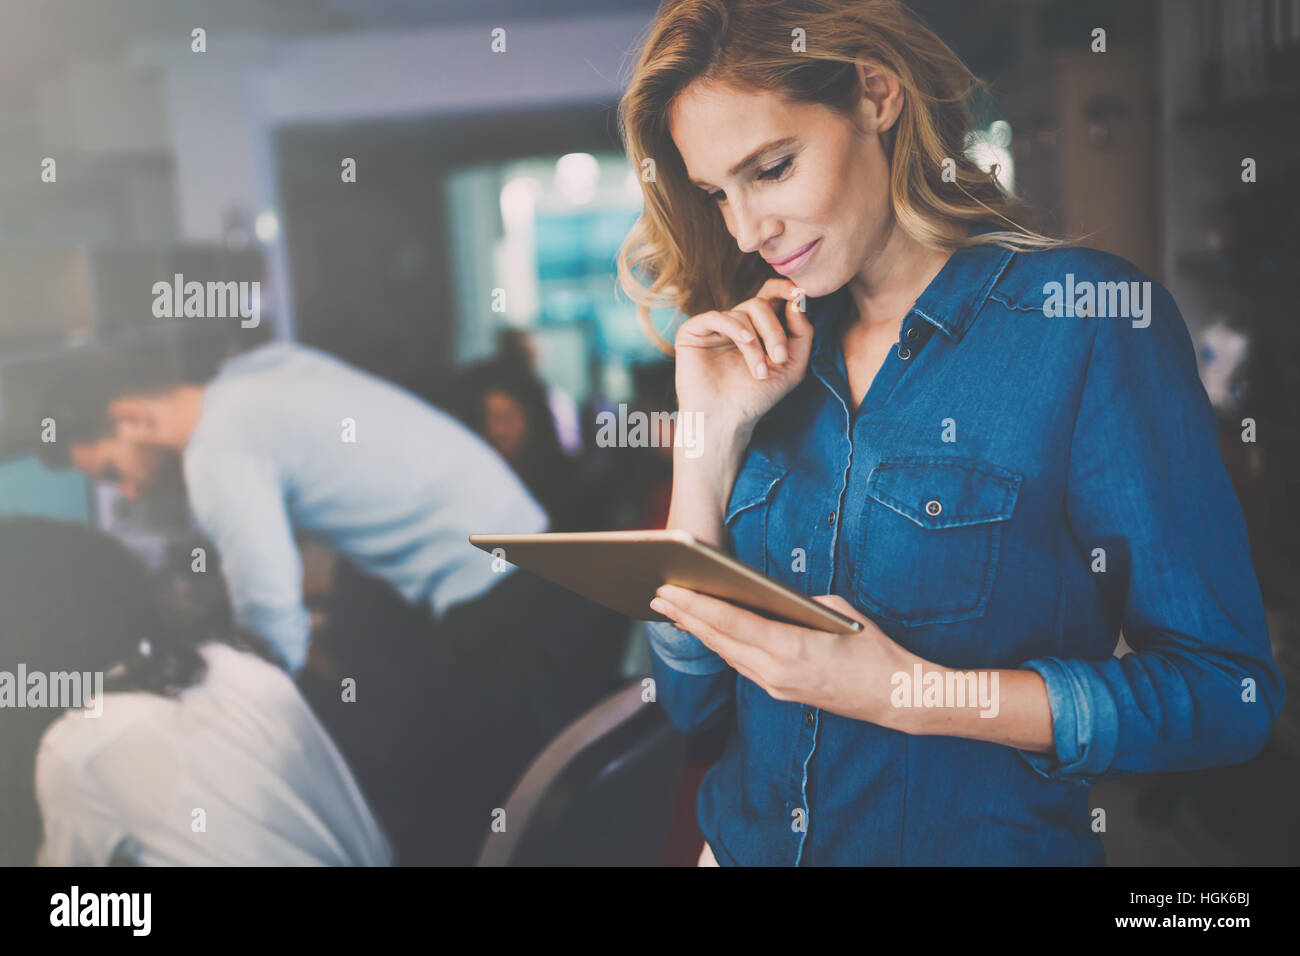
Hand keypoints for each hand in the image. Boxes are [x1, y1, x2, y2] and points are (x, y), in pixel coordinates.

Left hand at [649, 586, 919, 726]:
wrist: (895, 697)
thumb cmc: (873, 649)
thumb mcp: (837, 612)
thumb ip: (798, 603)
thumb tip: (770, 596)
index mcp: (790, 648)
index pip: (731, 622)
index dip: (696, 605)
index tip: (670, 589)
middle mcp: (775, 671)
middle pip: (720, 640)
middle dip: (685, 616)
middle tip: (658, 594)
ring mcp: (776, 686)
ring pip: (727, 654)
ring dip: (699, 631)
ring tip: (673, 610)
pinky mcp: (780, 692)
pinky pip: (742, 665)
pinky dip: (721, 645)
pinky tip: (709, 632)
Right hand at [672, 278, 814, 435]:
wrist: (727, 420)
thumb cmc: (758, 397)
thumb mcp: (792, 366)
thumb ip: (802, 333)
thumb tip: (797, 300)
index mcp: (757, 328)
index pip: (770, 296)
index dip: (783, 289)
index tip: (798, 294)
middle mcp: (735, 324)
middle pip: (760, 304)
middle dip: (774, 330)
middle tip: (779, 358)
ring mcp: (714, 327)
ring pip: (742, 313)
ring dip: (756, 344)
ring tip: (759, 372)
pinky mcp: (693, 332)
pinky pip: (717, 317)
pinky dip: (735, 327)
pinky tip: (745, 341)